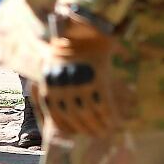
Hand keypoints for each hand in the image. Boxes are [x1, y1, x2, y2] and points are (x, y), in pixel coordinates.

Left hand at [39, 12, 117, 135]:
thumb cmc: (69, 48)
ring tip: (106, 131)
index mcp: (49, 82)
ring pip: (89, 114)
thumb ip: (53, 83)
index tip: (75, 133)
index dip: (67, 126)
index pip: (55, 114)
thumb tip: (54, 105)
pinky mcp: (96, 79)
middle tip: (96, 134)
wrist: (84, 29)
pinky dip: (109, 117)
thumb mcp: (53, 65)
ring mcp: (79, 82)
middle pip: (74, 117)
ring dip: (99, 126)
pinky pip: (103, 105)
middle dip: (86, 129)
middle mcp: (62, 85)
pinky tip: (114, 121)